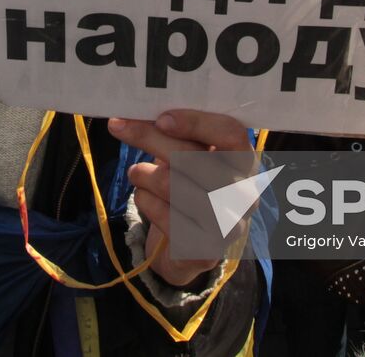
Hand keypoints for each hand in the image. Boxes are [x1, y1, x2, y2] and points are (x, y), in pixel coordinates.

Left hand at [108, 110, 254, 287]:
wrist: (191, 247)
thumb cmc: (190, 188)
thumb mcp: (190, 158)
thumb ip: (176, 136)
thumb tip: (134, 114)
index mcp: (244, 162)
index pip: (231, 133)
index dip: (196, 123)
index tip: (161, 118)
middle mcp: (244, 193)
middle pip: (194, 157)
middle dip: (150, 139)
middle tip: (119, 127)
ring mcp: (229, 224)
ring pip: (173, 186)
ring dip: (143, 174)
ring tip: (135, 172)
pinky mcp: (206, 249)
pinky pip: (163, 215)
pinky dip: (144, 200)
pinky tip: (144, 196)